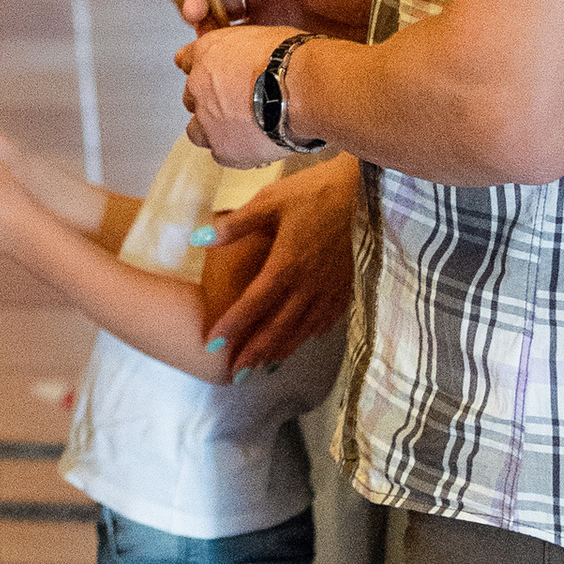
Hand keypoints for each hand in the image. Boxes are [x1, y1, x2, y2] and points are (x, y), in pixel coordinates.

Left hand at [177, 17, 294, 168]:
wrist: (303, 89)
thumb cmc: (293, 60)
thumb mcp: (267, 36)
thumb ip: (247, 49)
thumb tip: (255, 56)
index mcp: (208, 51)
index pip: (187, 59)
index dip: (202, 69)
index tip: (211, 75)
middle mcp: (199, 84)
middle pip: (191, 97)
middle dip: (208, 101)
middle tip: (235, 104)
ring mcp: (207, 119)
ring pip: (197, 131)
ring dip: (213, 131)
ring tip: (241, 130)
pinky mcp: (223, 148)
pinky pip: (221, 154)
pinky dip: (234, 152)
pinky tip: (253, 146)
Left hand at [194, 153, 358, 370]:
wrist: (365, 191)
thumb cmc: (314, 192)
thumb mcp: (270, 201)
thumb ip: (235, 225)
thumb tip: (198, 240)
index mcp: (286, 265)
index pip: (253, 304)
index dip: (232, 326)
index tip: (212, 345)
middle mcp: (309, 285)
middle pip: (278, 327)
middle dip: (254, 352)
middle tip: (235, 372)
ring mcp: (331, 289)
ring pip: (303, 330)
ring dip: (281, 350)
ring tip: (262, 366)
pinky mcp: (348, 287)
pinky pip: (327, 320)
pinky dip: (310, 335)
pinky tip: (303, 339)